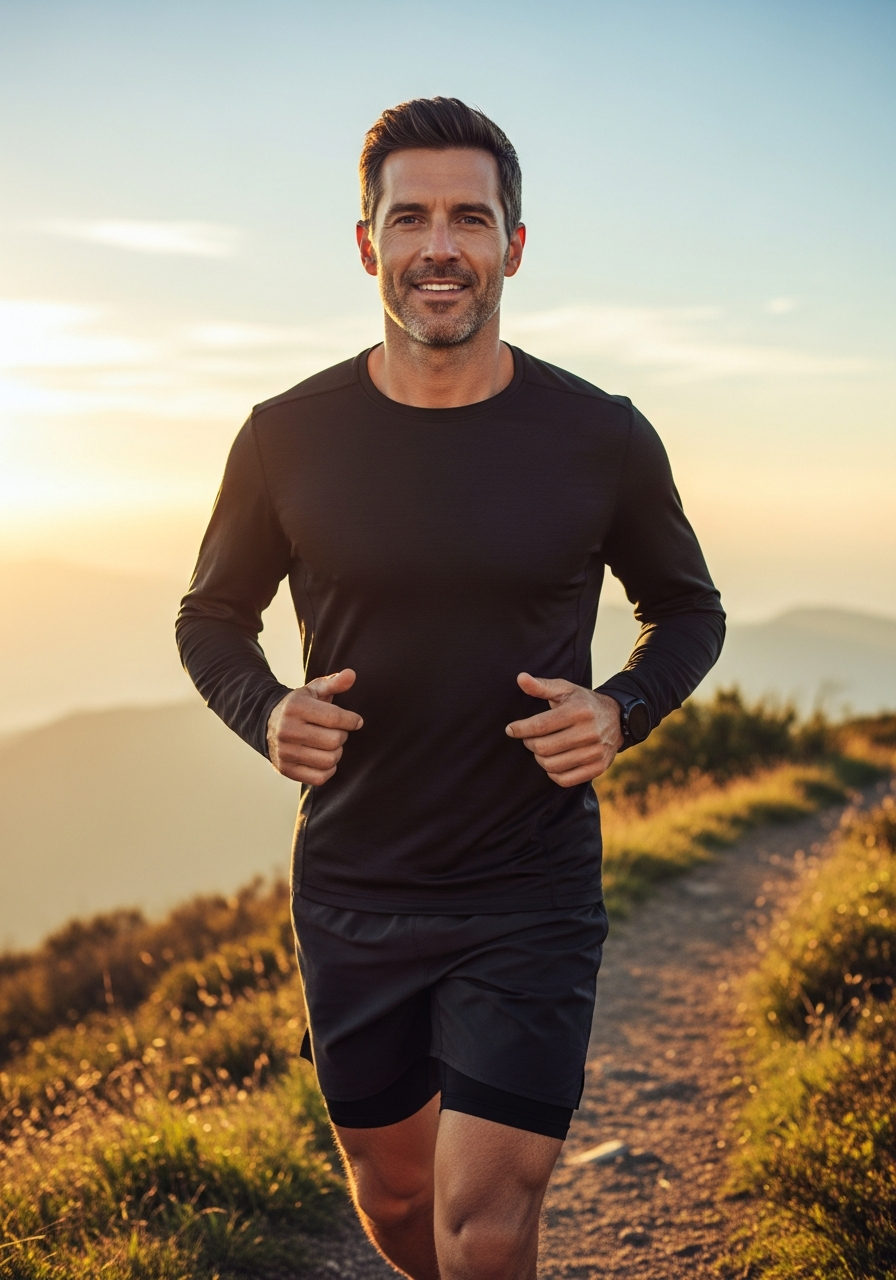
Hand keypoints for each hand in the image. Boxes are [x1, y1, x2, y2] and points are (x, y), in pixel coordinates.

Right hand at [266, 669, 362, 785]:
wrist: (267, 724)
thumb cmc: (299, 706)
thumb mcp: (314, 690)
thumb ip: (334, 683)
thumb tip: (352, 674)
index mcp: (296, 707)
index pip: (335, 718)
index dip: (352, 720)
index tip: (356, 721)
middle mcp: (287, 730)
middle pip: (334, 741)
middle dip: (343, 736)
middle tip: (338, 732)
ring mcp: (285, 751)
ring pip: (329, 760)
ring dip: (337, 753)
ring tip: (331, 745)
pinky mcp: (285, 769)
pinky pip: (319, 778)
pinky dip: (328, 770)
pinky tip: (325, 759)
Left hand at [505, 673, 623, 787]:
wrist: (618, 718)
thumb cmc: (584, 702)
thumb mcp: (565, 689)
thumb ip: (541, 686)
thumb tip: (520, 678)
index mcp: (579, 711)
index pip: (540, 725)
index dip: (520, 729)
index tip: (511, 729)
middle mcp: (589, 732)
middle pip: (544, 748)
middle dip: (529, 743)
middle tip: (529, 738)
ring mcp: (595, 752)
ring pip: (552, 765)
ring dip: (539, 758)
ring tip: (540, 749)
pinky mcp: (598, 767)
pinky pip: (565, 780)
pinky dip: (553, 773)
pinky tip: (552, 762)